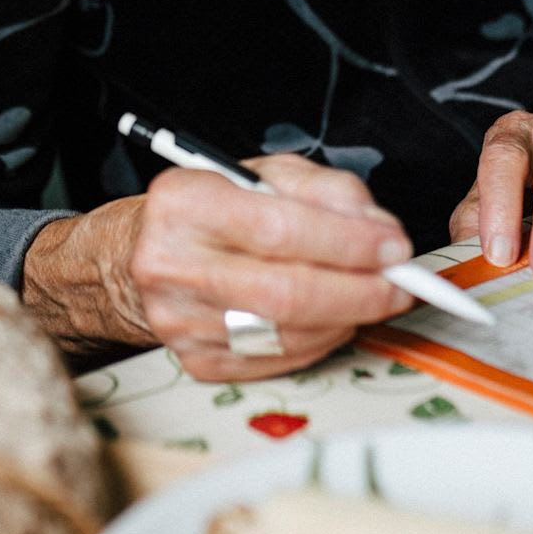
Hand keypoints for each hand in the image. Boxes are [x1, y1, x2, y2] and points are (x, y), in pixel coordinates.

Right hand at [23, 154, 414, 380]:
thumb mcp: (259, 173)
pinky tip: (333, 319)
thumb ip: (324, 190)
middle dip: (359, 291)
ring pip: (286, 333)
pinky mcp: (194, 360)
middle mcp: (172, 263)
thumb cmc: (205, 211)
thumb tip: (378, 228)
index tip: (393, 246)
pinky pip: (276, 360)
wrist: (133, 257)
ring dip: (346, 318)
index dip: (349, 241)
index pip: (281, 228)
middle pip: (286, 292)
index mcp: (185, 202)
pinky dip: (319, 342)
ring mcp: (179, 320)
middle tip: (399, 284)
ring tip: (371, 298)